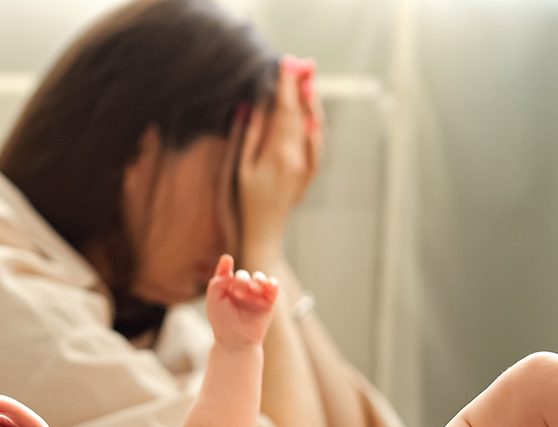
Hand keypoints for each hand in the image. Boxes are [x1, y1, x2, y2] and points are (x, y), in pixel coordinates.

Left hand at [206, 254, 278, 348]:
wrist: (237, 340)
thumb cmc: (223, 322)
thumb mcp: (214, 300)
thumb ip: (217, 282)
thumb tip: (229, 266)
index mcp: (226, 287)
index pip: (226, 271)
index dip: (226, 265)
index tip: (227, 260)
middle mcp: (241, 289)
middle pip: (243, 275)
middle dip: (241, 281)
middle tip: (238, 293)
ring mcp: (255, 294)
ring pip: (259, 277)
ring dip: (257, 281)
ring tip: (253, 290)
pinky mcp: (268, 301)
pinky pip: (273, 285)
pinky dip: (272, 283)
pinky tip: (268, 285)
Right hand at [238, 55, 324, 261]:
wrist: (263, 233)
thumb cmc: (244, 203)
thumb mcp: (240, 167)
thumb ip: (249, 134)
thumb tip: (254, 104)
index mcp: (279, 153)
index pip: (285, 109)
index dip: (286, 84)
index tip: (285, 63)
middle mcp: (297, 157)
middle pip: (302, 113)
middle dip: (302, 87)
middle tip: (300, 65)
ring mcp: (306, 166)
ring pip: (313, 127)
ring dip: (310, 104)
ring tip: (307, 83)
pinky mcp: (308, 174)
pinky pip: (317, 145)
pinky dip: (315, 128)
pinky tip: (311, 118)